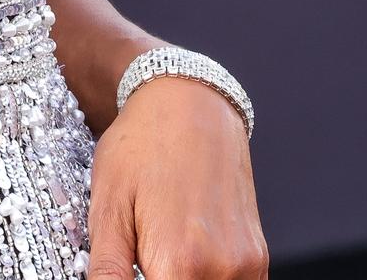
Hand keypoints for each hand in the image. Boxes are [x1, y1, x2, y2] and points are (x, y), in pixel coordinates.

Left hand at [85, 75, 266, 279]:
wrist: (188, 103)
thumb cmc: (143, 145)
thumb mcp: (108, 206)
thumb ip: (108, 269)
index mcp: (179, 264)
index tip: (132, 267)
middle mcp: (222, 269)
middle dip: (160, 278)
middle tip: (143, 252)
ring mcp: (246, 264)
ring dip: (185, 278)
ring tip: (163, 244)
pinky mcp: (258, 256)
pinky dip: (209, 278)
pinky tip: (188, 251)